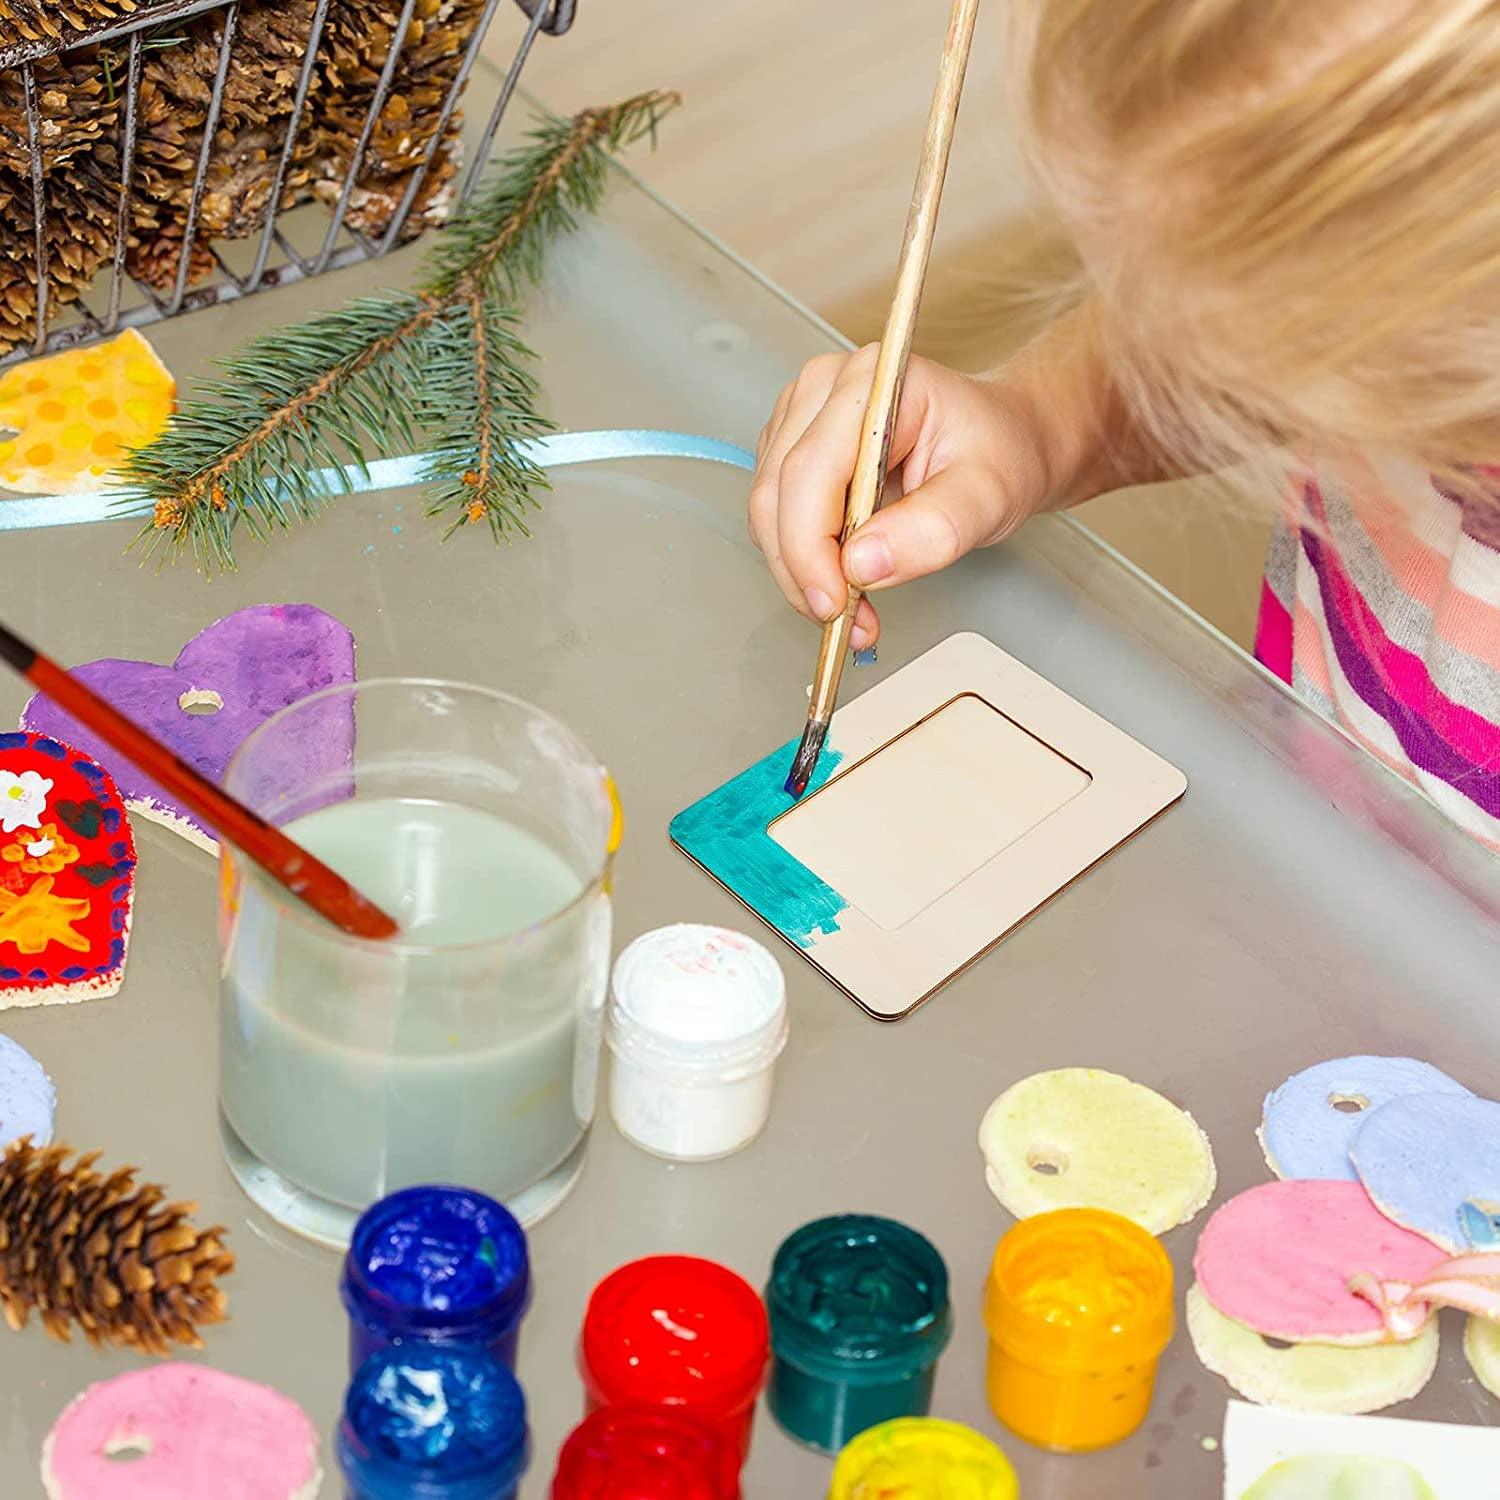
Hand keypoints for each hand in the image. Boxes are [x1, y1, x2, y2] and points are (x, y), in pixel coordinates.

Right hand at [748, 345, 1049, 647]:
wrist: (1005, 442)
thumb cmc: (998, 455)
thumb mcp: (987, 497)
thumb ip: (931, 530)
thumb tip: (860, 565)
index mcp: (872, 382)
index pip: (810, 471)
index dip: (810, 548)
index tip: (835, 605)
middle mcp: (824, 389)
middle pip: (777, 493)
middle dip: (803, 570)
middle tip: (845, 622)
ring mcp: (801, 416)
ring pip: (767, 510)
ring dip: (799, 571)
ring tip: (851, 607)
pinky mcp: (792, 448)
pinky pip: (775, 516)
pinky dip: (800, 560)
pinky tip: (840, 578)